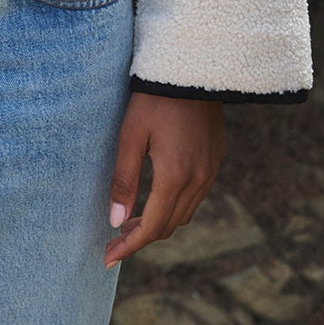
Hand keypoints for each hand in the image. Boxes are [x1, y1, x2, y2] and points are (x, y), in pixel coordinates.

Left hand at [104, 92, 224, 268]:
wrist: (191, 67)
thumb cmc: (153, 98)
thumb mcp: (130, 135)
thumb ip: (123, 179)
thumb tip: (114, 221)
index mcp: (175, 176)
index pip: (152, 226)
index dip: (129, 245)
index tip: (108, 257)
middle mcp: (198, 179)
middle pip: (169, 225)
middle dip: (141, 237)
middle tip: (115, 240)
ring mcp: (211, 170)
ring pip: (184, 213)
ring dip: (159, 223)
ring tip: (131, 222)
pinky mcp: (216, 159)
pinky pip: (196, 196)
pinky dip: (175, 206)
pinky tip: (157, 198)